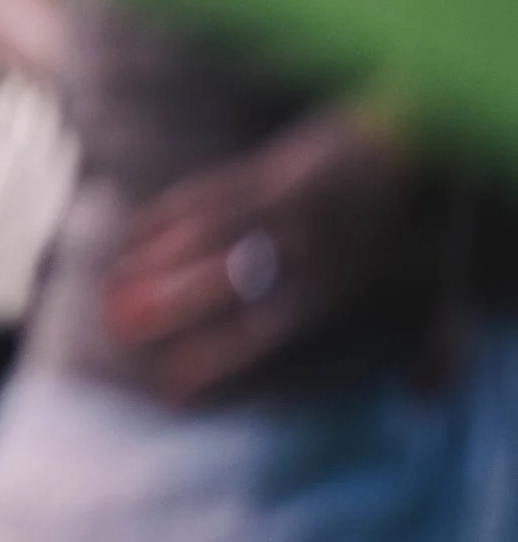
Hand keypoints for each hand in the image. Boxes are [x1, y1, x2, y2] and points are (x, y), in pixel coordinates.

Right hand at [100, 108, 416, 404]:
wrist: (404, 137)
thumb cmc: (396, 222)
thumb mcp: (410, 283)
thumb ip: (431, 345)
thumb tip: (429, 404)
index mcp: (332, 283)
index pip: (261, 332)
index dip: (212, 362)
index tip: (171, 389)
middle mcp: (302, 247)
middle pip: (221, 280)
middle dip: (166, 306)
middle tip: (118, 329)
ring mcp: (276, 203)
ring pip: (203, 234)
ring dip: (151, 260)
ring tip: (109, 289)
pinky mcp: (260, 168)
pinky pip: (200, 194)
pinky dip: (160, 216)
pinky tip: (131, 239)